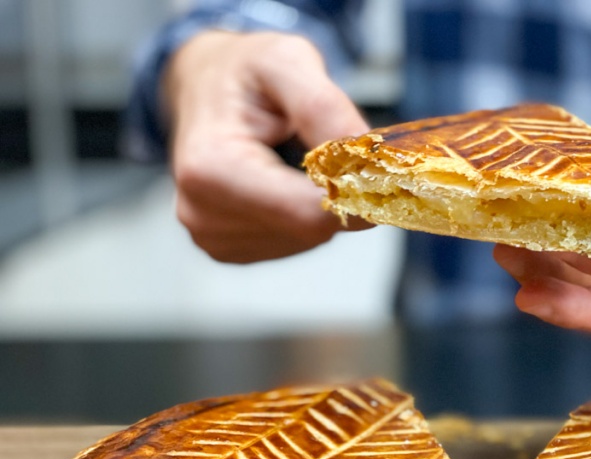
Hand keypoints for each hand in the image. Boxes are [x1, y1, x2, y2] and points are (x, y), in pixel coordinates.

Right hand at [165, 31, 371, 262]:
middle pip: (313, 229)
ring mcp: (213, 238)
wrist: (206, 85)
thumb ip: (325, 108)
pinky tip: (283, 182)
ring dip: (320, 202)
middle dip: (339, 194)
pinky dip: (304, 214)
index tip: (372, 162)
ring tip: (296, 160)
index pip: (309, 214)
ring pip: (309, 239)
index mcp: (212, 169)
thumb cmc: (243, 71)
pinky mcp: (227, 249)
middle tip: (338, 152)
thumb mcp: (286, 61)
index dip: (355, 192)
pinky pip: (294, 242)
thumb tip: (369, 162)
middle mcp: (203, 213)